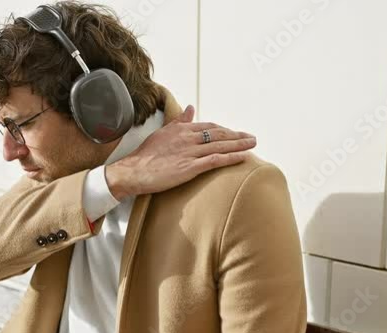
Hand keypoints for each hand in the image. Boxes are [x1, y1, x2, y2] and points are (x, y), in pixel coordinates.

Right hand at [105, 104, 256, 198]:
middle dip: (238, 135)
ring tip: (253, 144)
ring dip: (239, 145)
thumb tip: (190, 107)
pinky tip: (243, 157)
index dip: (225, 130)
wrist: (133, 171)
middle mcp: (188, 138)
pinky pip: (215, 160)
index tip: (235, 133)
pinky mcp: (190, 167)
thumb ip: (179, 121)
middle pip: (219, 134)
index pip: (209, 126)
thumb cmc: (145, 155)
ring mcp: (190, 152)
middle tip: (252, 137)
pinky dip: (231, 157)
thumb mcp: (162, 132)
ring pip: (220, 146)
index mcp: (182, 129)